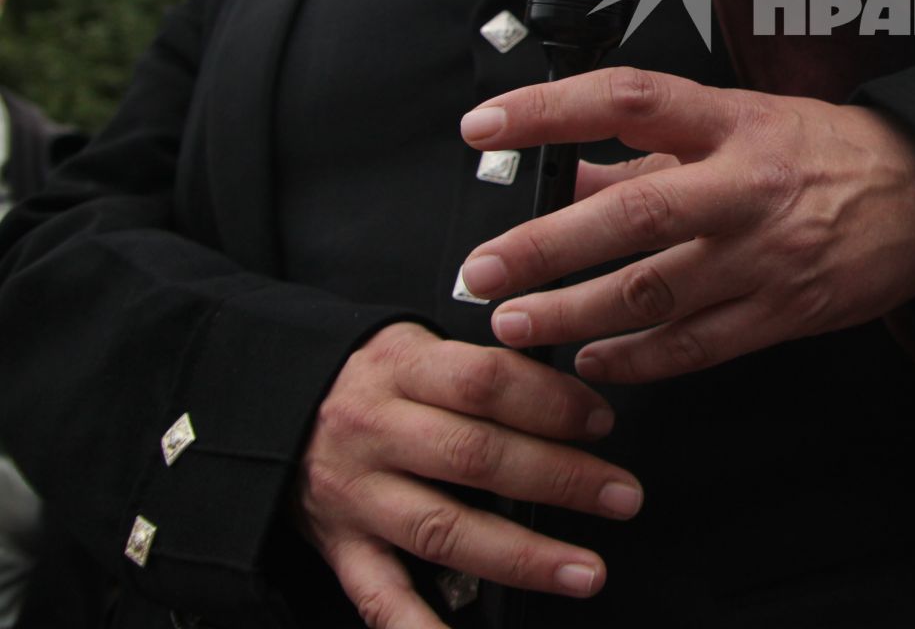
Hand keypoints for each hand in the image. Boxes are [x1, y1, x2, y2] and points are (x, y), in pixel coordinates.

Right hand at [295, 323, 643, 628]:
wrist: (264, 406)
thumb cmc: (367, 376)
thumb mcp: (415, 345)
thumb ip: (481, 368)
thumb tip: (573, 392)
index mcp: (402, 370)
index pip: (486, 382)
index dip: (551, 402)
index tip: (603, 421)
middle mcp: (377, 432)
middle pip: (476, 457)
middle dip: (560, 479)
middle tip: (621, 496)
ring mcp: (357, 495)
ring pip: (443, 528)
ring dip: (522, 556)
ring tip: (583, 571)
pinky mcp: (340, 547)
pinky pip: (380, 596)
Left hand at [454, 68, 914, 383]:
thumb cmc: (827, 151)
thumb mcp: (742, 123)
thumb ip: (649, 153)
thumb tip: (564, 168)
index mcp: (734, 121)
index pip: (630, 100)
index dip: (551, 110)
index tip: (484, 127)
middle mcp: (748, 186)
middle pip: (634, 214)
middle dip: (545, 248)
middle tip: (481, 273)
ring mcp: (767, 255)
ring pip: (655, 293)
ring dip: (574, 313)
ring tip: (517, 324)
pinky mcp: (784, 312)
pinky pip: (695, 346)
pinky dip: (636, 359)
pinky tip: (593, 360)